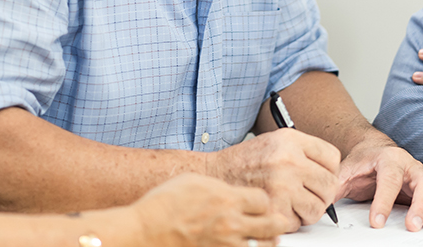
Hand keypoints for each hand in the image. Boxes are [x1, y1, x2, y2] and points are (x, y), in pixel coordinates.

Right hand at [131, 174, 286, 246]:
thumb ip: (221, 187)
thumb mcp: (195, 181)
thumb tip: (234, 192)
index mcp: (227, 200)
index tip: (258, 204)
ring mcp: (226, 246)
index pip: (264, 200)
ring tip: (264, 239)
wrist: (145, 231)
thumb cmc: (163, 205)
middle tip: (277, 222)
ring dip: (266, 242)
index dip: (263, 202)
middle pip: (273, 225)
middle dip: (277, 223)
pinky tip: (243, 245)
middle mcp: (231, 225)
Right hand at [208, 128, 339, 231]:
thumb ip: (304, 152)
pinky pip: (296, 223)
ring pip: (317, 208)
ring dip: (307, 211)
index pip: (332, 158)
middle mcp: (288, 161)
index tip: (320, 175)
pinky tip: (276, 208)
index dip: (329, 170)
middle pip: (330, 186)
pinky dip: (288, 221)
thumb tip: (332, 172)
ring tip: (291, 203)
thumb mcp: (276, 141)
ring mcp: (281, 186)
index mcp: (290, 140)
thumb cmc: (245, 161)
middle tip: (308, 195)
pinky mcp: (273, 209)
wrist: (214, 174)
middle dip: (321, 194)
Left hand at [336, 139, 422, 231]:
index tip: (377, 223)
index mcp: (389, 158)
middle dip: (421, 205)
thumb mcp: (346, 171)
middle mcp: (411, 165)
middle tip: (413, 227)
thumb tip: (323, 202)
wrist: (375, 151)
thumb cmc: (363, 163)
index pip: (389, 178)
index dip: (384, 201)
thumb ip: (336, 185)